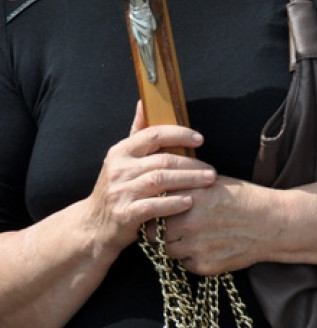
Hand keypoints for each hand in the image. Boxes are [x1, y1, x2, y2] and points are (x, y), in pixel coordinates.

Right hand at [86, 102, 216, 252]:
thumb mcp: (121, 160)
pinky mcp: (124, 214)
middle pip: (162, 160)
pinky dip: (173, 203)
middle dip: (192, 164)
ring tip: (208, 182)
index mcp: (120, 151)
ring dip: (188, 180)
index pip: (153, 134)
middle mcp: (118, 169)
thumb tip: (144, 102)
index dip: (179, 134)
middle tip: (212, 170)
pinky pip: (153, 205)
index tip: (200, 139)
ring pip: (160, 180)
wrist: (93, 226)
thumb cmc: (116, 189)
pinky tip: (189, 202)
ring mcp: (120, 191)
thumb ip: (137, 133)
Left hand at [159, 176, 274, 275]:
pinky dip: (191, 258)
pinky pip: (185, 264)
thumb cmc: (244, 199)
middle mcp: (188, 222)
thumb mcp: (212, 183)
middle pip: (153, 233)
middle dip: (159, 230)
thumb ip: (184, 186)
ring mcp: (196, 246)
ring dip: (174, 245)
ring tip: (191, 237)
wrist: (272, 223)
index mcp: (189, 197)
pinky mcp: (205, 266)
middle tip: (171, 227)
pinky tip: (207, 247)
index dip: (154, 211)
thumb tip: (159, 189)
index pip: (153, 208)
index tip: (158, 212)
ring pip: (167, 251)